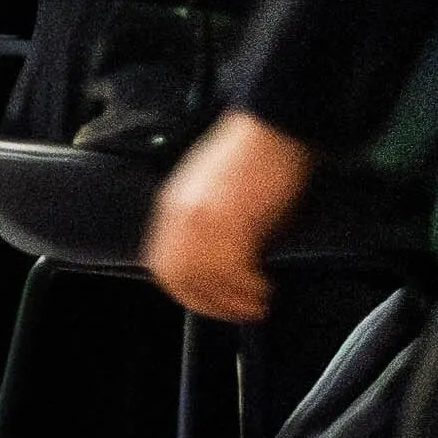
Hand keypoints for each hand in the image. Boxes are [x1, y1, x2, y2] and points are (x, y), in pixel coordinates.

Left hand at [145, 111, 312, 322]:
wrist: (273, 126)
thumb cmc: (255, 158)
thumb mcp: (218, 196)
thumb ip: (212, 231)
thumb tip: (224, 268)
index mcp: (173, 207)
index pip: (164, 265)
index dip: (186, 291)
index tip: (210, 302)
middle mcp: (180, 214)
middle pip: (179, 277)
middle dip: (209, 302)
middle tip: (238, 310)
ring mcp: (203, 217)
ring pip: (205, 278)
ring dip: (232, 299)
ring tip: (256, 303)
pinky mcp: (230, 219)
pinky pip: (231, 269)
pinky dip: (247, 287)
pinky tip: (263, 289)